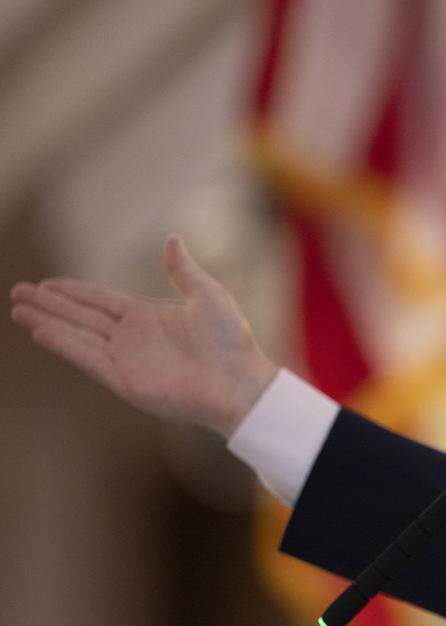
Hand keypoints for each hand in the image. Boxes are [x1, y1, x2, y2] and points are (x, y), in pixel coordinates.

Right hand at [9, 235, 278, 437]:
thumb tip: (172, 238)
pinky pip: (87, 358)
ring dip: (48, 323)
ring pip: (78, 336)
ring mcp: (127, 360)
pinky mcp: (125, 381)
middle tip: (17, 292)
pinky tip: (41, 331)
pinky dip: (64, 344)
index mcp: (150, 317)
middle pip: (82, 316)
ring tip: (17, 310)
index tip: (46, 284)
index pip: (102, 301)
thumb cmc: (232, 342)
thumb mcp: (208, 296)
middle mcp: (133, 338)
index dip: (73, 292)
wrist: (240, 383)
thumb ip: (183, 270)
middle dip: (50, 305)